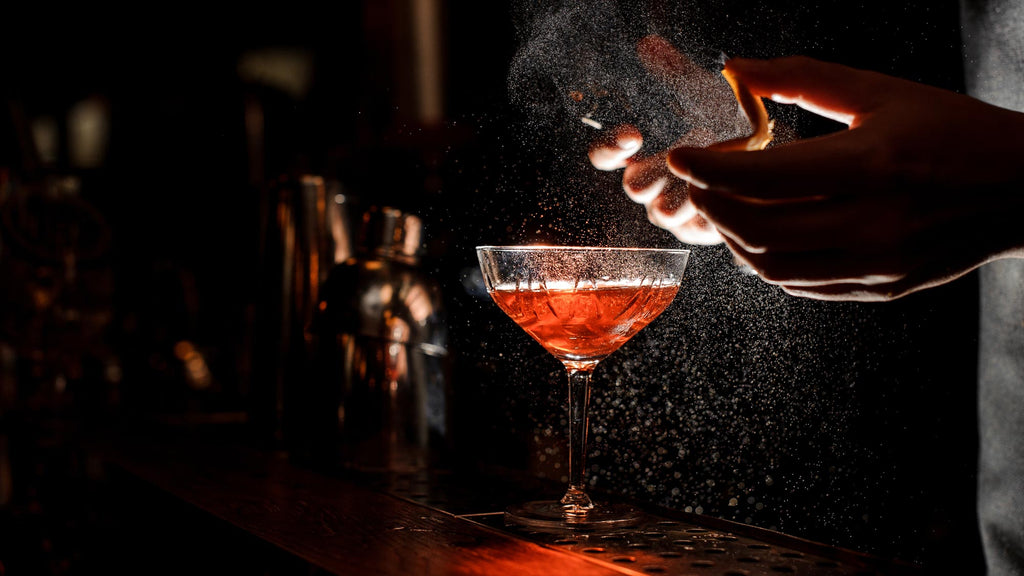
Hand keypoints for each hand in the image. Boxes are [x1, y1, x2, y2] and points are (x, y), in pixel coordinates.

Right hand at [589, 35, 749, 244]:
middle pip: (634, 187)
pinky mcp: (702, 230)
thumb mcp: (701, 90)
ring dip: (685, 191)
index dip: (610, 148)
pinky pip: (694, 229)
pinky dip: (710, 211)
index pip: (604, 157)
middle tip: (683, 153)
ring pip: (661, 213)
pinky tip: (729, 191)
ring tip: (712, 172)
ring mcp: (675, 211)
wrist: (770, 147)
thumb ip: (673, 69)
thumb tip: (649, 45)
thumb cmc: (730, 117)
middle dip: (657, 170)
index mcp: (642, 154)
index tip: (633, 134)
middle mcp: (653, 185)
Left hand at [668, 56, 1023, 300]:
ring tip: (724, 208)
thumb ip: (804, 79)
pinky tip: (760, 234)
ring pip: (772, 268)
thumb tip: (739, 69)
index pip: (765, 176)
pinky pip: (800, 285)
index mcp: (874, 165)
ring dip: (733, 239)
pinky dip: (766, 261)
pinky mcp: (881, 290)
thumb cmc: (954, 132)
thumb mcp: (882, 92)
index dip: (708, 168)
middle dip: (711, 206)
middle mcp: (874, 224)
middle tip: (698, 183)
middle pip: (758, 230)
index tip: (681, 155)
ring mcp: (877, 265)